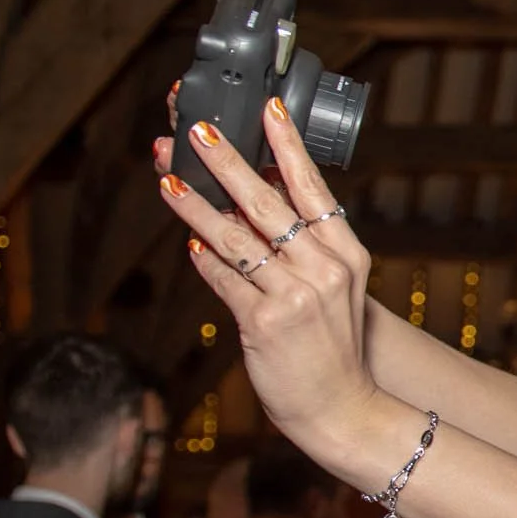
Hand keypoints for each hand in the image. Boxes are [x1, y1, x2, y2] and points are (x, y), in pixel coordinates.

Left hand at [156, 99, 384, 469]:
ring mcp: (296, 296)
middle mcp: (325, 270)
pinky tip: (188, 241)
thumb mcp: (334, 291)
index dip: (288, 146)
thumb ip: (303, 250)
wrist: (341, 408)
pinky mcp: (265, 322)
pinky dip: (203, 259)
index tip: (267, 109)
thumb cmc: (332, 349)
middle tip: (198, 131)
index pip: (313, 189)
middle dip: (228, 163)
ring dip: (196, 205)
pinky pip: (224, 279)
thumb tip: (253, 204)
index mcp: (347, 255)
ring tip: (169, 178)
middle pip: (269, 204)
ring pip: (235, 237)